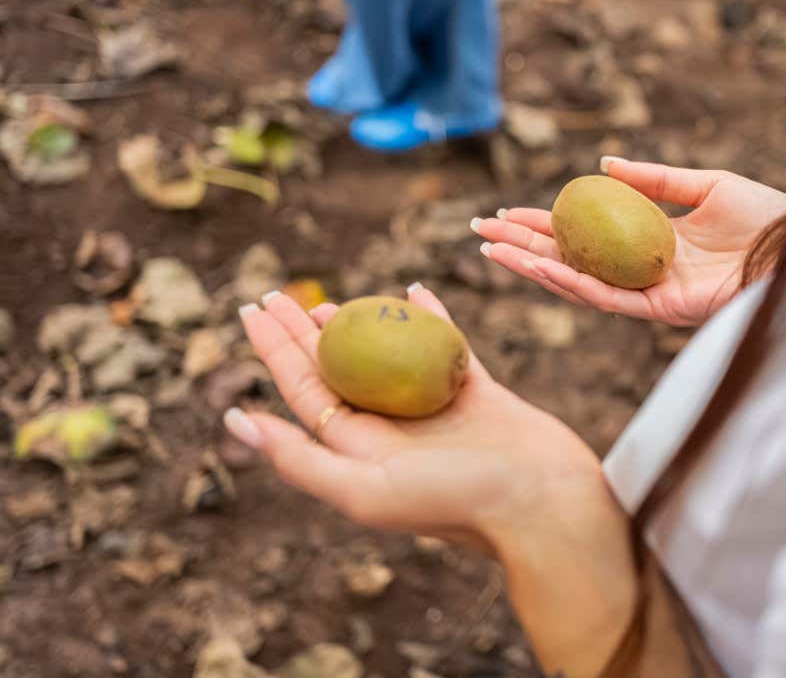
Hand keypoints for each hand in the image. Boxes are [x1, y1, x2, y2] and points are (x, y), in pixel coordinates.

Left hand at [229, 287, 634, 674]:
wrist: (542, 503)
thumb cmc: (455, 502)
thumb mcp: (365, 489)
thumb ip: (300, 459)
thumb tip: (235, 419)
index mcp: (360, 452)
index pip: (305, 390)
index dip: (274, 349)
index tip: (252, 309)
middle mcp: (392, 431)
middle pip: (337, 369)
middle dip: (303, 332)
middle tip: (277, 293)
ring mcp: (435, 410)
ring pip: (388, 356)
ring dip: (360, 324)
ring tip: (329, 299)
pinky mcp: (478, 394)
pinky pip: (447, 347)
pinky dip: (431, 319)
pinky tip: (416, 290)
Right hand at [474, 157, 785, 326]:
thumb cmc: (768, 218)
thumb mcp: (706, 185)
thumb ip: (654, 179)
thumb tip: (601, 166)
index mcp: (652, 246)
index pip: (585, 236)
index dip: (544, 224)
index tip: (506, 211)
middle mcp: (644, 274)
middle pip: (572, 262)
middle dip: (523, 248)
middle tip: (479, 231)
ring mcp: (652, 295)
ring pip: (579, 284)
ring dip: (533, 268)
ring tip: (491, 249)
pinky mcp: (665, 310)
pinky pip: (608, 298)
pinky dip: (571, 283)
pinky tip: (539, 267)